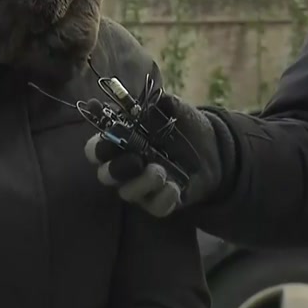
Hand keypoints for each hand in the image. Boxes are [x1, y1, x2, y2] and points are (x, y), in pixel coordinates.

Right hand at [84, 92, 230, 216]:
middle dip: (117, 169)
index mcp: (120, 142)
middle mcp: (125, 167)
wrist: (211, 146)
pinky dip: (163, 198)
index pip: (96, 150)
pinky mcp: (160, 202)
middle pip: (105, 175)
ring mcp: (141, 187)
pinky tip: (175, 187)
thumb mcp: (172, 107)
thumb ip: (156, 102)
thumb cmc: (183, 124)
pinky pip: (155, 208)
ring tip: (161, 171)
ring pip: (127, 193)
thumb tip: (144, 100)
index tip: (114, 139)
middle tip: (136, 160)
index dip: (99, 148)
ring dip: (142, 183)